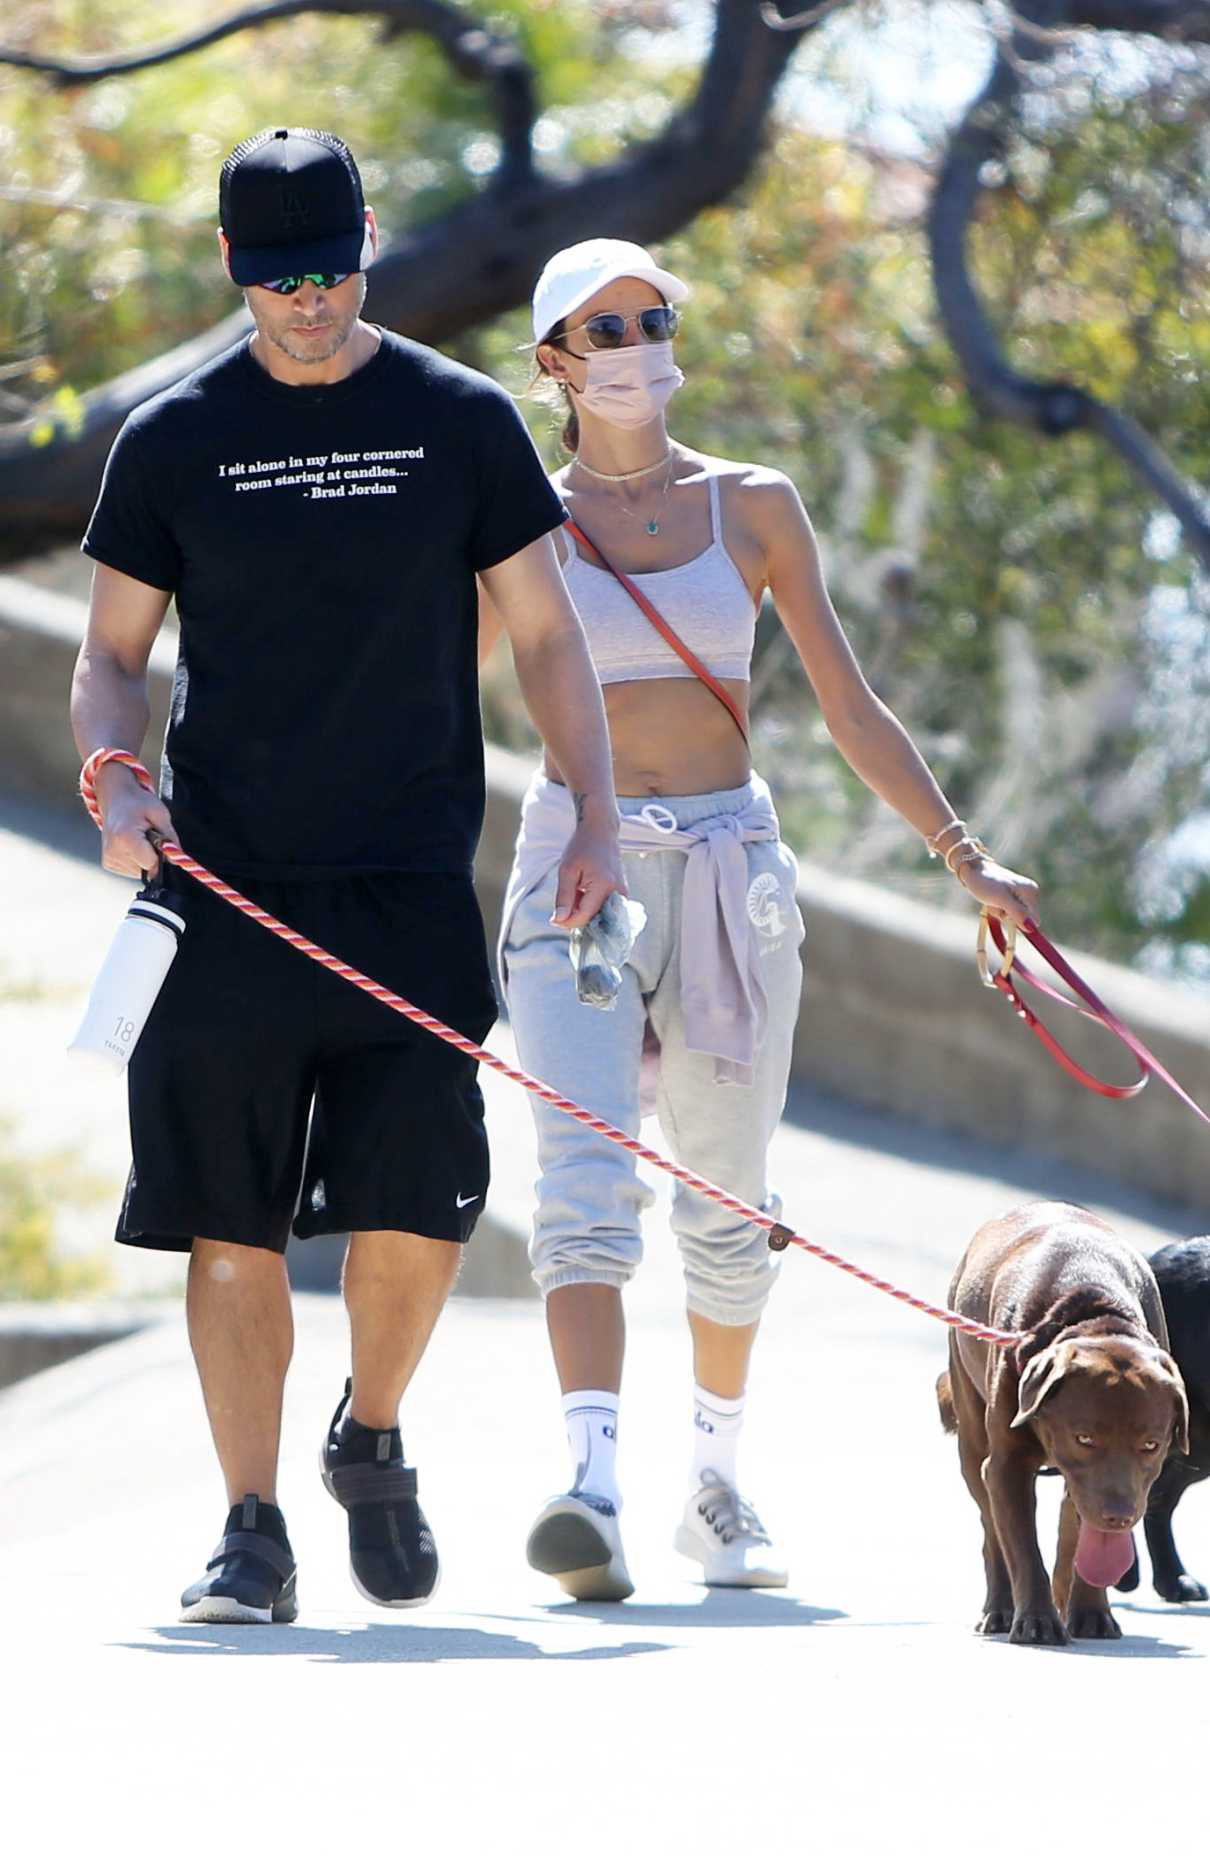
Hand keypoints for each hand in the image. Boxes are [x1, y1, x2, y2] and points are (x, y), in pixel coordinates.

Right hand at [96, 762, 176, 879]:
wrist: (115, 798)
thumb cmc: (136, 803)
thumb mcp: (160, 814)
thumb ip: (170, 838)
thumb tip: (175, 859)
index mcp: (125, 838)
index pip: (151, 863)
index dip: (160, 854)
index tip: (157, 840)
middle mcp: (113, 851)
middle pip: (146, 869)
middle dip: (152, 854)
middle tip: (146, 835)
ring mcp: (109, 859)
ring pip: (140, 871)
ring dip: (144, 857)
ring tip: (138, 838)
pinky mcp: (108, 863)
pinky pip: (132, 870)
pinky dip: (136, 859)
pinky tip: (132, 844)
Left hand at [551, 816, 626, 930]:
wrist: (601, 831)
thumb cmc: (582, 846)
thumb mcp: (567, 871)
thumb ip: (564, 898)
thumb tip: (559, 921)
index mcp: (603, 886)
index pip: (584, 917)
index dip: (566, 922)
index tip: (553, 918)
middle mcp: (618, 893)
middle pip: (593, 919)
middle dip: (575, 915)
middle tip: (566, 896)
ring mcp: (623, 893)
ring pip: (598, 915)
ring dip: (583, 909)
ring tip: (576, 889)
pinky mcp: (622, 893)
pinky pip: (605, 908)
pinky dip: (591, 904)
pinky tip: (584, 890)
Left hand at [957, 854, 1040, 932]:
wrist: (971, 869)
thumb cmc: (985, 882)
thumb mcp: (1001, 899)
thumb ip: (1017, 913)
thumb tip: (1032, 928)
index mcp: (1032, 891)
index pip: (1033, 921)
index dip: (1018, 920)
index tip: (1005, 910)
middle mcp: (1030, 892)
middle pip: (1023, 920)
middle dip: (1007, 916)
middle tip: (996, 903)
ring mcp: (1020, 895)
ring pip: (1013, 918)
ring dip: (999, 913)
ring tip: (992, 900)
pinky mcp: (1011, 897)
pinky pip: (1007, 913)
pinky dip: (997, 910)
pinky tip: (991, 900)